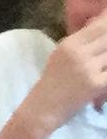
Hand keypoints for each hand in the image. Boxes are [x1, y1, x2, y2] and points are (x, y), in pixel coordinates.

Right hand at [23, 18, 106, 134]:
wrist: (39, 113)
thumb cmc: (50, 86)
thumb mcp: (60, 57)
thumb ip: (80, 43)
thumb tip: (100, 26)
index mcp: (69, 44)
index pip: (100, 25)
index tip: (106, 33)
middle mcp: (78, 53)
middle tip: (102, 57)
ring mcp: (87, 68)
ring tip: (101, 68)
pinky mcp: (95, 84)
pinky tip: (102, 80)